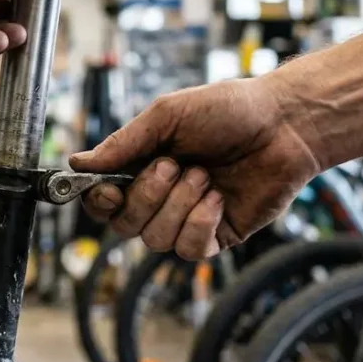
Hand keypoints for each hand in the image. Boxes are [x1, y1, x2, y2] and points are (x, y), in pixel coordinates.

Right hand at [70, 78, 321, 259]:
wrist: (283, 123)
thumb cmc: (228, 110)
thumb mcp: (167, 115)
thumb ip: (123, 142)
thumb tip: (79, 164)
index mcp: (142, 167)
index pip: (103, 202)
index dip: (99, 201)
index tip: (109, 189)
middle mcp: (161, 197)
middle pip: (125, 225)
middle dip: (148, 195)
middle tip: (176, 164)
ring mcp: (188, 219)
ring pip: (155, 240)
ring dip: (179, 205)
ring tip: (205, 176)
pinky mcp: (218, 237)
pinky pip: (190, 251)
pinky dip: (200, 224)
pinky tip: (218, 200)